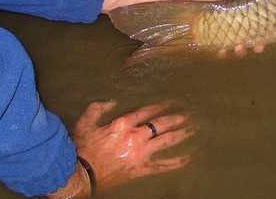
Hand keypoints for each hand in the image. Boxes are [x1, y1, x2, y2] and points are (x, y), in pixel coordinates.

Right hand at [73, 100, 194, 193]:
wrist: (82, 174)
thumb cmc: (83, 149)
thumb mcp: (85, 123)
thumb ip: (97, 109)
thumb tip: (111, 101)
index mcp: (122, 124)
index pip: (146, 111)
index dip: (159, 105)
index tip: (170, 102)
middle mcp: (135, 136)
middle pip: (161, 124)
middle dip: (176, 118)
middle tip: (189, 114)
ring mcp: (140, 153)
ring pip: (166, 141)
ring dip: (180, 134)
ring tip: (192, 129)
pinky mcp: (141, 168)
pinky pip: (162, 165)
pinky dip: (175, 162)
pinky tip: (187, 158)